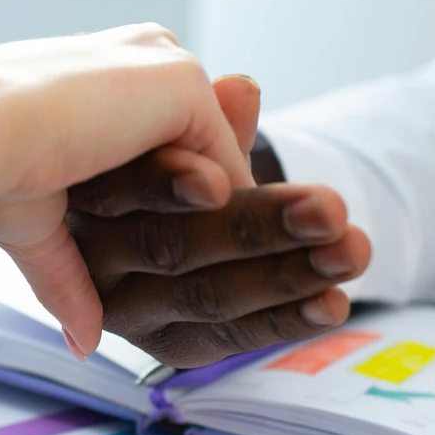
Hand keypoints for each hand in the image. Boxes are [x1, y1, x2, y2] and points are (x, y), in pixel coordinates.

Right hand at [0, 25, 254, 347]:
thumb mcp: (41, 222)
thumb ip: (73, 269)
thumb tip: (83, 341)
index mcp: (103, 70)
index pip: (169, 129)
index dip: (180, 191)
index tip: (185, 245)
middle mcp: (139, 54)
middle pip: (203, 137)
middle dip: (211, 205)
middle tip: (213, 266)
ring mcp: (164, 65)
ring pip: (217, 155)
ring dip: (222, 216)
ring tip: (225, 272)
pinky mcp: (183, 86)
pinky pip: (228, 163)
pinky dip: (224, 214)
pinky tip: (210, 253)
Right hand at [67, 76, 370, 367]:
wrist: (158, 216)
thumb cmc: (162, 160)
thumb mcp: (180, 135)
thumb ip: (210, 122)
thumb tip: (244, 88)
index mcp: (83, 193)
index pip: (126, 189)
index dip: (170, 183)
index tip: (223, 181)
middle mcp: (94, 260)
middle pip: (175, 247)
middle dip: (260, 228)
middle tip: (328, 209)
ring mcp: (128, 312)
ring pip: (208, 295)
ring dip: (288, 274)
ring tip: (351, 250)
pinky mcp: (168, 346)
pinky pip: (231, 336)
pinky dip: (286, 320)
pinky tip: (333, 303)